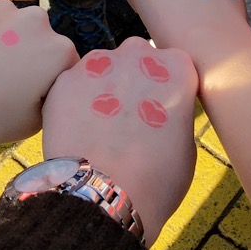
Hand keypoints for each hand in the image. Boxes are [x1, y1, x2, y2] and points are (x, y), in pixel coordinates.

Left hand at [0, 1, 77, 151]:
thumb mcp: (26, 126)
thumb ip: (52, 102)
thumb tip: (49, 88)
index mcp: (58, 51)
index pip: (68, 70)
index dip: (49, 90)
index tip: (24, 105)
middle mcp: (35, 19)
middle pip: (42, 45)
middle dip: (28, 64)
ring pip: (12, 31)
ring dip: (2, 49)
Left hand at [41, 36, 196, 243]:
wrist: (104, 196)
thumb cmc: (157, 178)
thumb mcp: (186, 144)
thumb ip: (175, 113)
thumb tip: (162, 112)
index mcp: (177, 67)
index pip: (174, 68)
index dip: (165, 92)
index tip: (160, 114)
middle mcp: (138, 53)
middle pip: (136, 61)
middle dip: (133, 83)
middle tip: (128, 122)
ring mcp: (97, 63)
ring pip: (102, 70)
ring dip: (102, 90)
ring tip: (99, 130)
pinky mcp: (64, 79)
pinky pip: (72, 86)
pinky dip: (74, 103)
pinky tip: (76, 132)